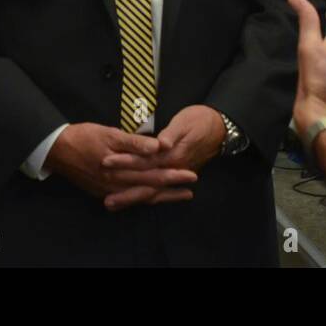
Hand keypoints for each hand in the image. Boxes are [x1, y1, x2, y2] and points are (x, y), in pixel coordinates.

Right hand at [45, 123, 196, 210]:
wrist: (56, 149)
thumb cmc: (84, 137)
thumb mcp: (109, 133)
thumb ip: (134, 143)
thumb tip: (158, 147)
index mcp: (120, 168)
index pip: (152, 174)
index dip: (172, 174)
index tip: (190, 174)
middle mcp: (116, 183)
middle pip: (150, 186)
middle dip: (172, 186)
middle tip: (192, 182)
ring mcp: (109, 190)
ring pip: (141, 195)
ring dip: (162, 195)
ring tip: (181, 195)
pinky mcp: (102, 192)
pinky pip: (129, 198)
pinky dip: (144, 198)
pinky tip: (154, 197)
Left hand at [99, 104, 225, 189]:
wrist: (219, 128)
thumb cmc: (199, 120)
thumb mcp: (185, 122)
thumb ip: (172, 134)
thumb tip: (161, 144)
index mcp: (173, 155)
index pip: (145, 160)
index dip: (125, 161)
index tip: (106, 162)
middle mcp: (173, 168)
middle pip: (145, 181)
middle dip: (125, 191)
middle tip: (105, 200)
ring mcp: (175, 174)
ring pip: (151, 190)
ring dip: (132, 198)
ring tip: (112, 205)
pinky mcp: (175, 174)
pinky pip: (158, 190)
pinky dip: (144, 196)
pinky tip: (131, 201)